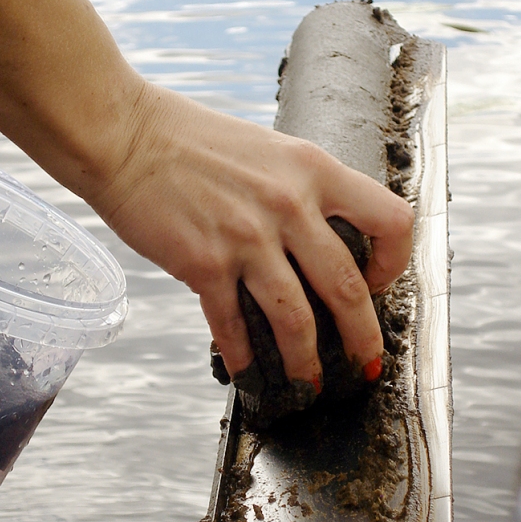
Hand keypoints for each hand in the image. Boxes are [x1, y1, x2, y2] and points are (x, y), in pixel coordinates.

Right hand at [99, 81, 413, 384]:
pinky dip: (243, 359)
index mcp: (314, 169)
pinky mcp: (204, 264)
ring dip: (306, 365)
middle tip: (365, 364)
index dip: (394, 262)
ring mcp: (246, 237)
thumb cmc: (194, 140)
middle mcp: (289, 204)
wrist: (126, 135)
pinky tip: (249, 375)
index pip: (390, 219)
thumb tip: (322, 243)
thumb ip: (303, 190)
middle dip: (362, 339)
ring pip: (296, 320)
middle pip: (347, 288)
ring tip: (309, 386)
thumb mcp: (271, 151)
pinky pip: (232, 326)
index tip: (377, 283)